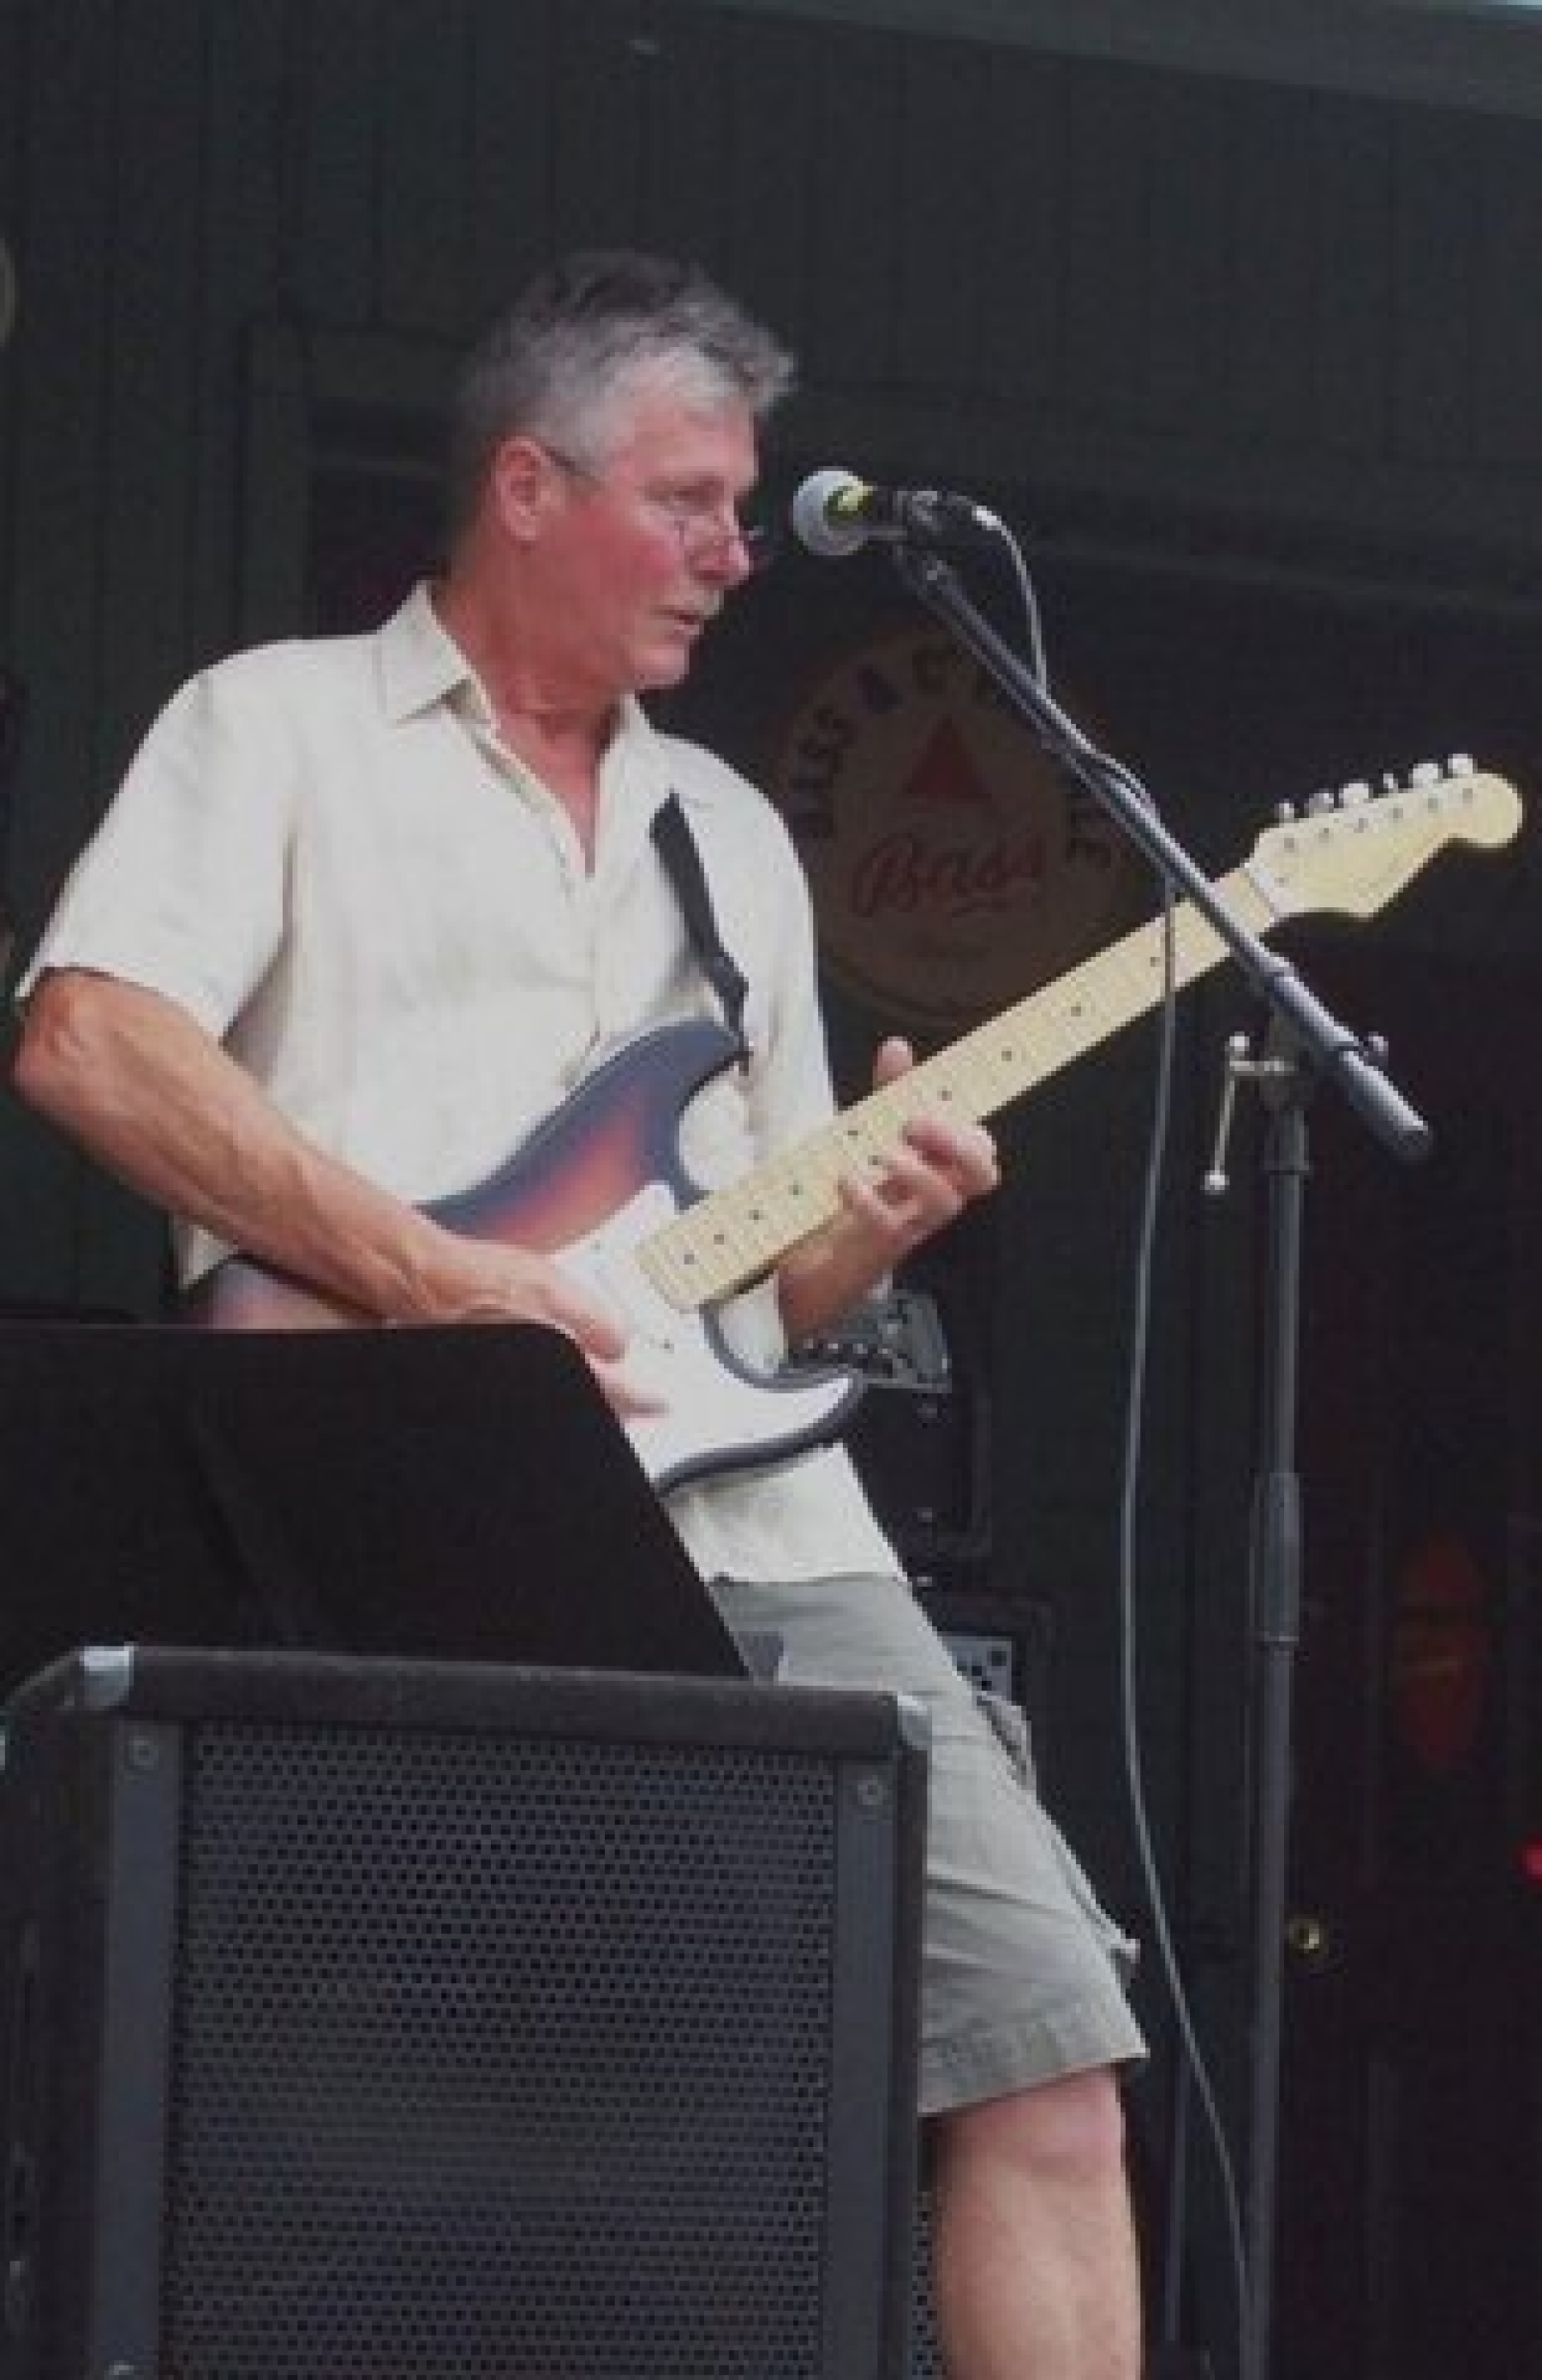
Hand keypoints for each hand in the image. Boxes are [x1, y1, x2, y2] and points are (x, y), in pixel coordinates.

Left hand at [835, 1036, 998, 1259]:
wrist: (816, 1245)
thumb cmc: (857, 1185)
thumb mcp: (872, 1130)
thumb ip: (889, 1093)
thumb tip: (897, 1046)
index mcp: (941, 1167)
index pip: (982, 1150)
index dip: (969, 1130)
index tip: (931, 1107)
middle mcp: (937, 1195)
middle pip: (983, 1176)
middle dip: (957, 1145)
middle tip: (914, 1123)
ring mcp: (914, 1222)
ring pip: (946, 1204)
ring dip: (918, 1172)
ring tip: (883, 1153)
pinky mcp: (883, 1245)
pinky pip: (893, 1227)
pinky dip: (870, 1200)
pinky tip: (847, 1179)